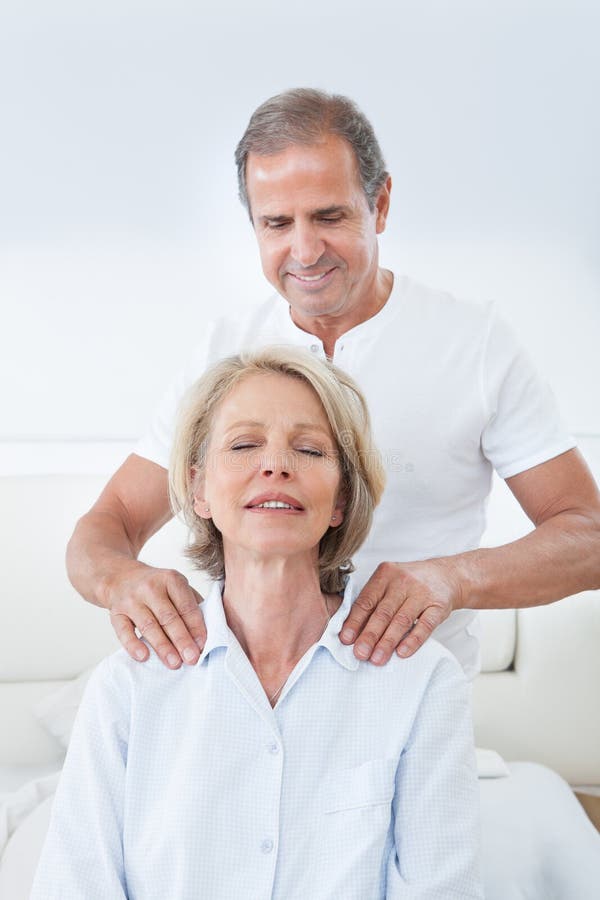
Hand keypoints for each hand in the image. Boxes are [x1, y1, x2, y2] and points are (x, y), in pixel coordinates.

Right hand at [103, 560, 206, 668]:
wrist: (121, 578)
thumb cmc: (157, 587)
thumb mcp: (176, 586)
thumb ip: (192, 604)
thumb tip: (211, 630)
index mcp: (171, 579)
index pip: (186, 605)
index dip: (196, 626)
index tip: (203, 644)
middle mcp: (150, 587)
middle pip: (168, 617)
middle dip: (182, 640)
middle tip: (192, 658)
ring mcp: (131, 600)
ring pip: (149, 626)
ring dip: (163, 647)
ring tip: (174, 663)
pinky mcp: (116, 613)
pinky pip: (123, 631)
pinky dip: (133, 645)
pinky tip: (144, 657)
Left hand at [339, 559, 461, 664]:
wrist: (445, 576)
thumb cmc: (409, 584)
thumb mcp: (389, 583)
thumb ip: (372, 602)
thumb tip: (351, 632)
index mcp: (385, 574)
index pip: (367, 600)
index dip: (355, 621)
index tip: (346, 639)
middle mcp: (403, 581)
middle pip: (383, 612)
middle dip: (369, 635)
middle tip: (360, 653)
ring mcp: (422, 593)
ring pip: (402, 620)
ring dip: (388, 642)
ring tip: (377, 659)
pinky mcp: (439, 606)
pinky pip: (425, 625)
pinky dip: (413, 640)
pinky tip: (402, 653)